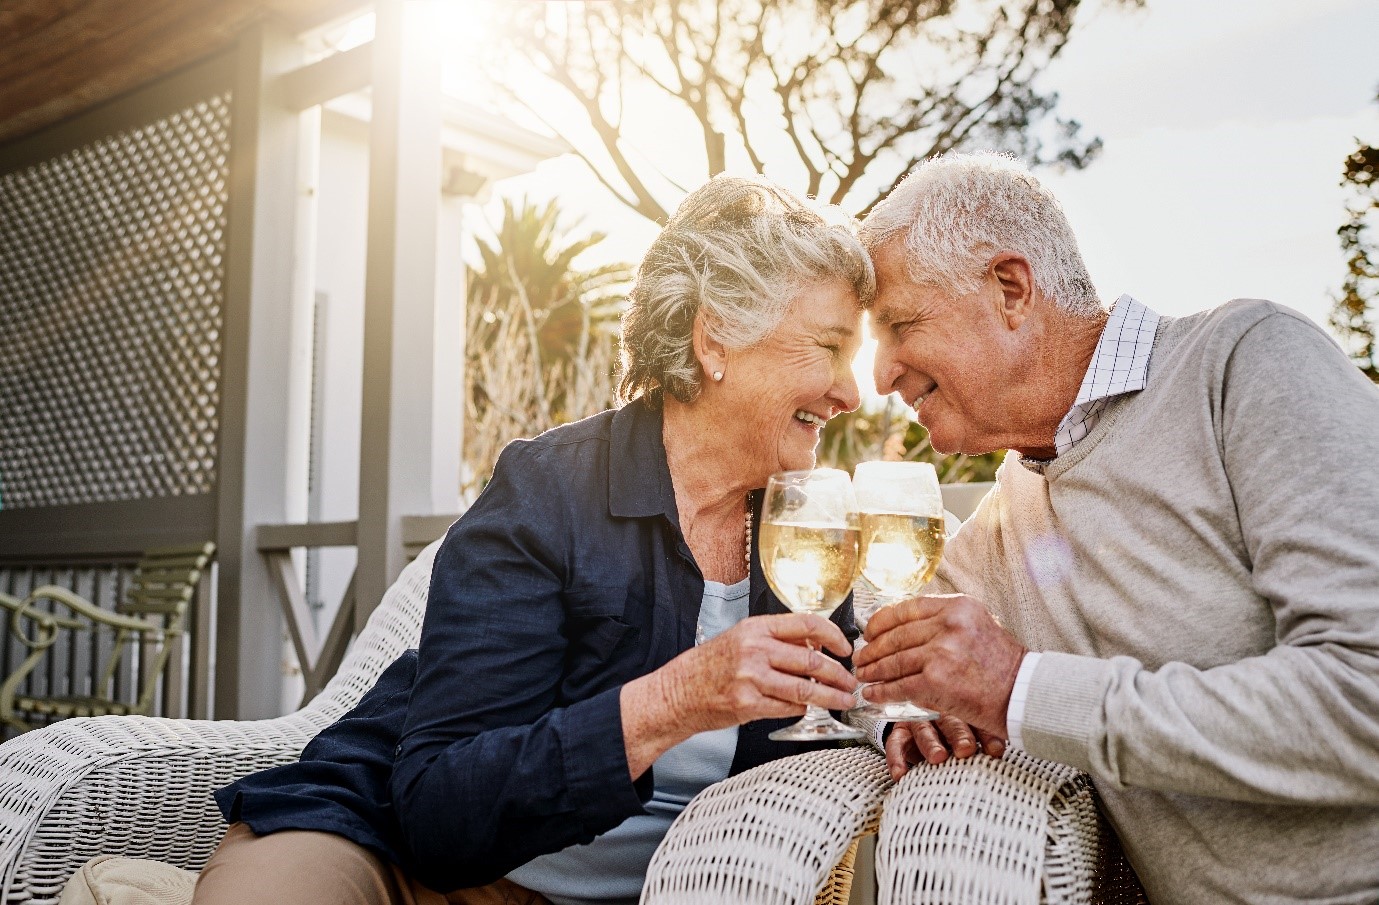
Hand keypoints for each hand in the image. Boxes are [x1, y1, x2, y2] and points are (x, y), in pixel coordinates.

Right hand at [622, 614, 856, 777]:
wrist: (677, 693)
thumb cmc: (710, 667)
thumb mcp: (742, 639)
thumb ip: (776, 640)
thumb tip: (816, 645)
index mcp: (756, 628)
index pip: (807, 624)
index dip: (834, 635)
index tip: (845, 648)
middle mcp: (754, 649)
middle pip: (811, 660)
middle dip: (838, 674)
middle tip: (850, 682)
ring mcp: (751, 678)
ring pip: (805, 688)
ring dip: (830, 696)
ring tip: (843, 700)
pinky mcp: (748, 704)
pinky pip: (789, 708)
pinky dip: (802, 709)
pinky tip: (805, 708)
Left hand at [854, 593, 1024, 738]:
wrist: (1023, 694)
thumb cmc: (1002, 665)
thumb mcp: (977, 624)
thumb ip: (944, 621)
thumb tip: (903, 628)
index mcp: (957, 606)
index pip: (906, 608)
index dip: (881, 622)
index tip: (869, 632)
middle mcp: (948, 624)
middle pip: (896, 636)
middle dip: (872, 649)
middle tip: (860, 658)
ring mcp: (941, 652)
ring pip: (894, 661)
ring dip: (873, 671)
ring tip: (863, 676)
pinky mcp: (936, 681)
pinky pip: (899, 686)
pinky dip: (882, 691)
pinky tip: (874, 694)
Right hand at [883, 716, 1007, 780]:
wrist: (917, 717)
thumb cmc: (955, 729)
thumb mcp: (974, 728)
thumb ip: (988, 738)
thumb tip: (1000, 751)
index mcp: (963, 711)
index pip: (978, 721)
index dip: (987, 736)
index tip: (996, 751)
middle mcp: (940, 713)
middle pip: (951, 723)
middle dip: (959, 736)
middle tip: (966, 749)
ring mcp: (918, 721)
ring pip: (924, 731)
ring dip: (931, 744)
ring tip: (938, 757)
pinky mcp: (900, 732)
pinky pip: (895, 745)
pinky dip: (897, 760)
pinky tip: (901, 774)